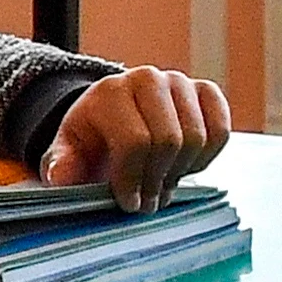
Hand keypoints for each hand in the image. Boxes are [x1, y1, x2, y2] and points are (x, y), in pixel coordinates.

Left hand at [42, 66, 234, 210]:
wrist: (113, 117)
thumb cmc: (91, 138)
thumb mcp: (67, 152)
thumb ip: (61, 165)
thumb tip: (62, 176)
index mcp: (110, 91)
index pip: (134, 141)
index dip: (133, 179)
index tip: (128, 202)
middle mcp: (147, 79)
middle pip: (169, 141)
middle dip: (157, 179)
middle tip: (147, 200)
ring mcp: (180, 82)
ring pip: (197, 138)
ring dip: (180, 171)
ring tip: (160, 184)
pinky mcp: (205, 91)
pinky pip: (220, 131)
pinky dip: (205, 158)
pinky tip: (182, 167)